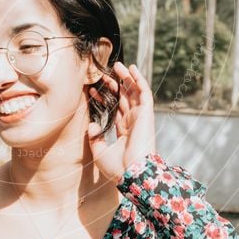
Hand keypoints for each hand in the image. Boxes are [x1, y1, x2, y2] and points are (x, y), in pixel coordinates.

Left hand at [87, 61, 156, 182]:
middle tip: (103, 74)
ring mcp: (141, 117)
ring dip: (127, 78)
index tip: (92, 90)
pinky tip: (131, 68)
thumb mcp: (100, 153)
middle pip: (124, 98)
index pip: (115, 110)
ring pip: (134, 92)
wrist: (133, 173)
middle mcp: (133, 122)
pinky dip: (139, 79)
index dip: (105, 99)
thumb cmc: (118, 169)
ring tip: (117, 65)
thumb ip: (95, 138)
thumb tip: (91, 124)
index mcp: (125, 132)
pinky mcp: (147, 113)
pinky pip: (144, 92)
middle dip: (115, 85)